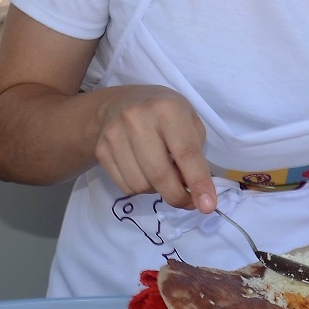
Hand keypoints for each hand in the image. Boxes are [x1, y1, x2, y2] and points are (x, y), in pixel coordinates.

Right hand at [93, 85, 215, 211]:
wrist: (122, 102)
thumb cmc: (165, 112)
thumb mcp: (189, 120)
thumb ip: (195, 153)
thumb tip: (195, 192)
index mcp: (167, 108)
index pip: (186, 153)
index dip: (198, 182)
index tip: (207, 206)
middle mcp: (137, 119)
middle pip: (160, 174)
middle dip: (178, 197)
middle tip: (189, 202)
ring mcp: (115, 135)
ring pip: (141, 185)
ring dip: (158, 191)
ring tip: (164, 176)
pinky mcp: (101, 149)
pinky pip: (125, 186)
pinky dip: (141, 188)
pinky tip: (146, 172)